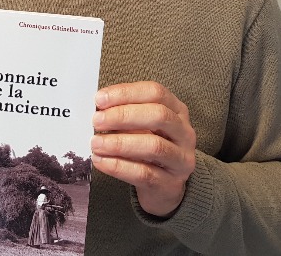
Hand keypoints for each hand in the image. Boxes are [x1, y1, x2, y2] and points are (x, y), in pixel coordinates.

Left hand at [90, 81, 196, 216]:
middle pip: (158, 116)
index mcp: (177, 110)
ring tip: (96, 143)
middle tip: (97, 120)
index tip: (99, 99)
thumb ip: (124, 114)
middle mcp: (184, 133)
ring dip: (119, 143)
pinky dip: (118, 166)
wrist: (164, 187)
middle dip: (123, 116)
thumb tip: (98, 110)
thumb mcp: (141, 126)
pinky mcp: (170, 183)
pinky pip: (144, 173)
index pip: (155, 92)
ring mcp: (181, 159)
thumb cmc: (148, 149)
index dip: (126, 93)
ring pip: (154, 146)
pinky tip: (101, 161)